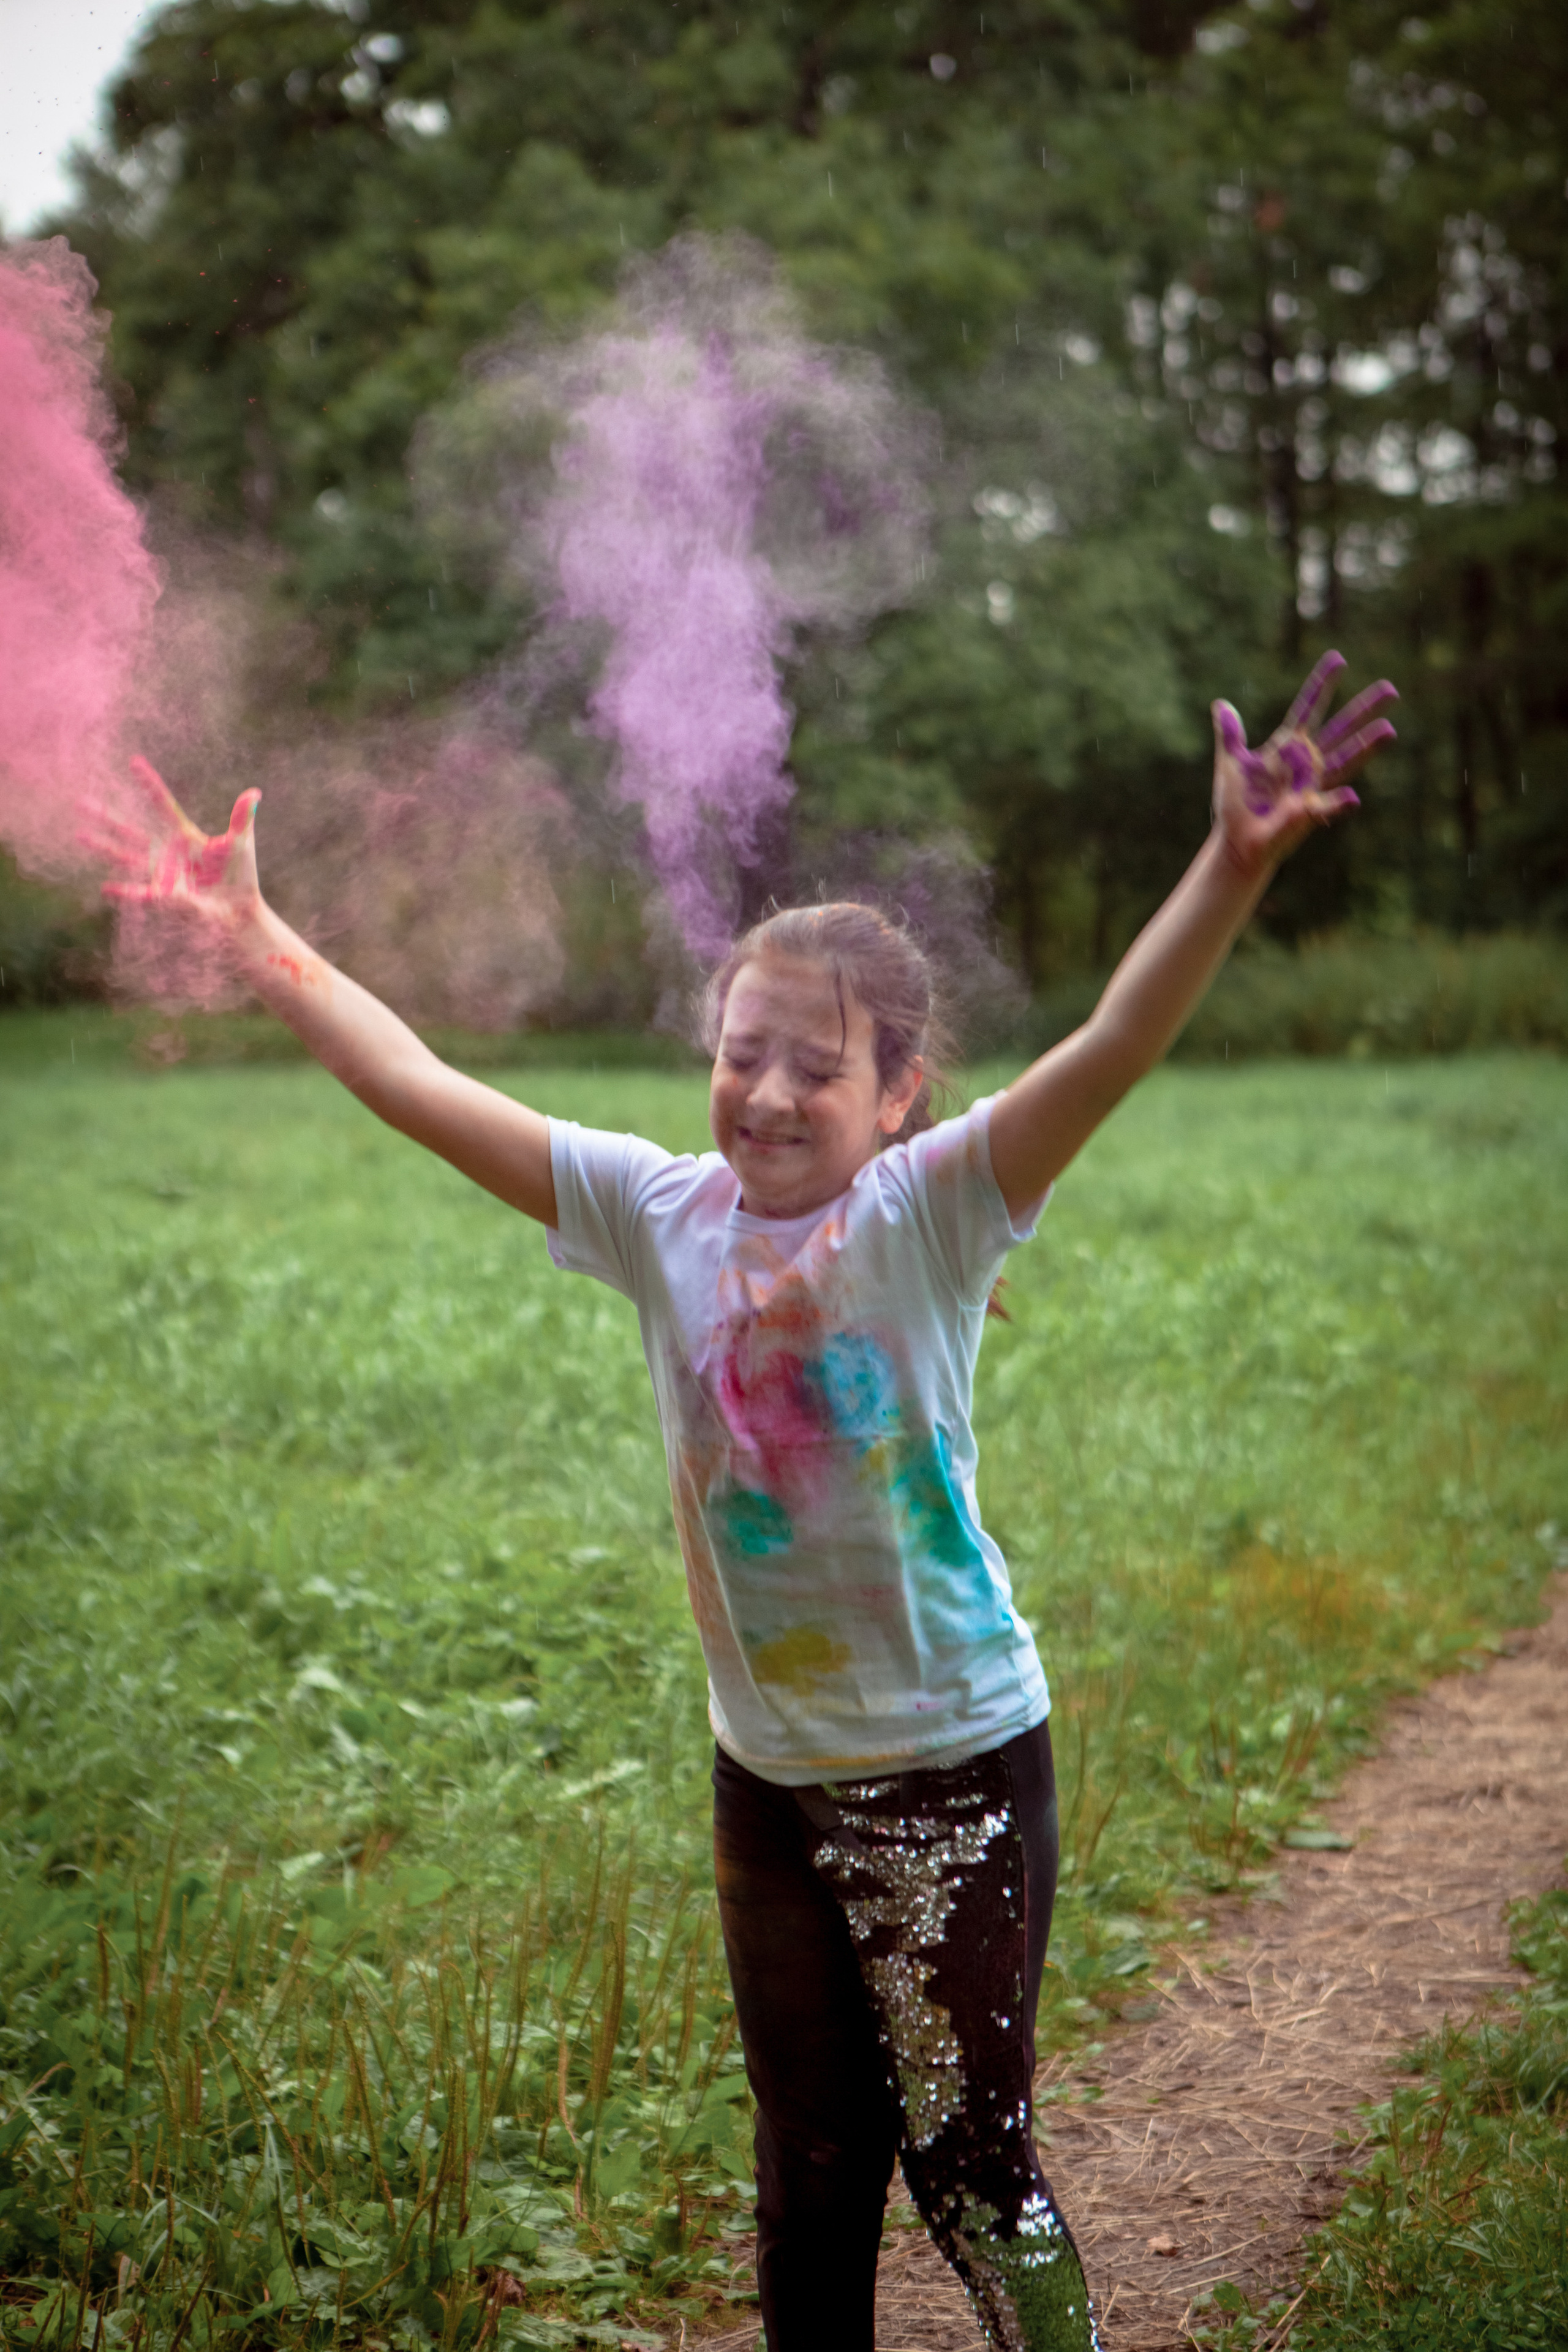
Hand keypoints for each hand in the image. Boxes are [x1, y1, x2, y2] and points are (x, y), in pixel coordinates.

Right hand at [84, 758, 261, 930]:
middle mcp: (165, 851)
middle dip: (106, 816)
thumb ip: (241, 818)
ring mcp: (160, 873)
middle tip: (81, 801)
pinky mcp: (163, 896)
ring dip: (102, 846)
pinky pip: (139, 893)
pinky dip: (124, 891)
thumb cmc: (240, 876)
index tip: (133, 762)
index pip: (161, 803)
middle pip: (129, 829)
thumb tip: (254, 792)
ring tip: (79, 834)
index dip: (148, 783)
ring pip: (124, 855)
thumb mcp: (240, 844)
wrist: (239, 910)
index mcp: (182, 834)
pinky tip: (105, 888)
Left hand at [1212, 652, 1396, 881]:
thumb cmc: (1236, 805)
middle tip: (1391, 689)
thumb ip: (1231, 735)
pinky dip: (1339, 803)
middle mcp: (1307, 763)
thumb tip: (1221, 704)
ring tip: (1390, 730)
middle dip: (1363, 710)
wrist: (1236, 842)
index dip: (1322, 685)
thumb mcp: (1231, 763)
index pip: (1309, 709)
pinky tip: (1353, 798)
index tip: (1339, 659)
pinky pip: (1328, 806)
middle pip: (1340, 730)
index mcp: (1288, 747)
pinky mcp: (1309, 813)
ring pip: (1346, 762)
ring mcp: (1312, 786)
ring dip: (1367, 748)